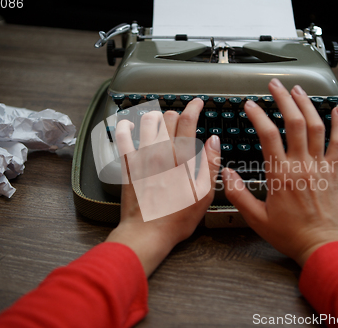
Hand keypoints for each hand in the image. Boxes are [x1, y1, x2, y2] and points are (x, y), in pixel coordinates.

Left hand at [106, 99, 220, 275]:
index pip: (187, 121)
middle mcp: (160, 153)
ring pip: (146, 123)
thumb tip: (214, 141)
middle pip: (167, 118)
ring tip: (161, 119)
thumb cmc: (177, 219)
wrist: (146, 234)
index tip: (198, 103)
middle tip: (182, 118)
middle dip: (177, 113)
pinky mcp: (127, 166)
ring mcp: (141, 158)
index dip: (194, 107)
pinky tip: (128, 124)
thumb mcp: (204, 195)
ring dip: (156, 116)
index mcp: (181, 159)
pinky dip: (125, 127)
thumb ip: (210, 164)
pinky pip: (122, 138)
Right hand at [222, 79, 337, 265]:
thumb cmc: (290, 233)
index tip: (250, 104)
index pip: (268, 134)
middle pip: (294, 122)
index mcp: (280, 174)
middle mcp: (301, 165)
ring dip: (307, 105)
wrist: (321, 245)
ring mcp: (320, 166)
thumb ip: (238, 194)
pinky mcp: (333, 171)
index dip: (258, 115)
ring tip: (298, 90)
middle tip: (275, 85)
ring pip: (316, 127)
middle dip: (283, 99)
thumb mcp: (256, 218)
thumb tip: (226, 173)